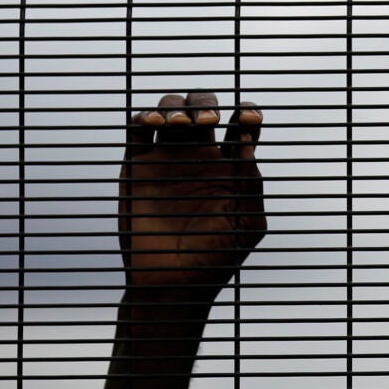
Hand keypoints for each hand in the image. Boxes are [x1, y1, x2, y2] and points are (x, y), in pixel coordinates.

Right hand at [120, 92, 265, 291]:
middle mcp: (199, 157)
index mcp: (230, 167)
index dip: (248, 114)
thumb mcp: (247, 224)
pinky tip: (154, 124)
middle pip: (203, 109)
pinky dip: (144, 117)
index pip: (242, 127)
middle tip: (209, 121)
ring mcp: (167, 159)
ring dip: (176, 106)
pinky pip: (137, 130)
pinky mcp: (138, 167)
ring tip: (180, 124)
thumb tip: (248, 143)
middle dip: (206, 104)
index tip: (249, 117)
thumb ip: (251, 183)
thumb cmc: (215, 258)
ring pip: (170, 111)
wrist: (171, 283)